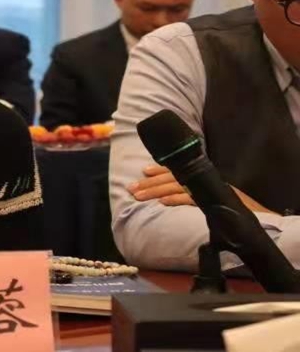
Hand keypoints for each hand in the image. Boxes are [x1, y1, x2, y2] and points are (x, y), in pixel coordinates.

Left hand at [128, 165, 276, 213]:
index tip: (143, 171)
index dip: (160, 170)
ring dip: (156, 190)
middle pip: (173, 177)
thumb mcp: (209, 197)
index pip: (179, 170)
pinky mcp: (212, 201)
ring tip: (138, 196)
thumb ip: (193, 194)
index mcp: (203, 177)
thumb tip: (171, 198)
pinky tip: (161, 203)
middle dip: (150, 182)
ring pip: (177, 186)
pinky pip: (191, 198)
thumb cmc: (232, 209)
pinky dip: (175, 199)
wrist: (257, 218)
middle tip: (131, 188)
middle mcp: (204, 179)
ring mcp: (208, 189)